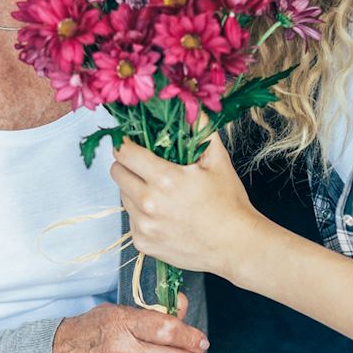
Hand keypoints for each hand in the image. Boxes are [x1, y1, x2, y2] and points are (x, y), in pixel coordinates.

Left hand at [110, 133, 265, 284]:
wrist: (236, 246)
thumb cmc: (229, 204)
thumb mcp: (218, 161)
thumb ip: (201, 129)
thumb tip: (190, 106)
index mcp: (164, 180)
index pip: (124, 152)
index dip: (125, 143)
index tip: (131, 142)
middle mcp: (148, 204)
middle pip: (116, 173)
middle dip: (128, 165)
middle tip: (145, 166)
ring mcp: (144, 226)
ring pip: (123, 197)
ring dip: (135, 190)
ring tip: (160, 192)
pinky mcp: (143, 243)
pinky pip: (131, 220)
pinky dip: (142, 214)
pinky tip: (164, 214)